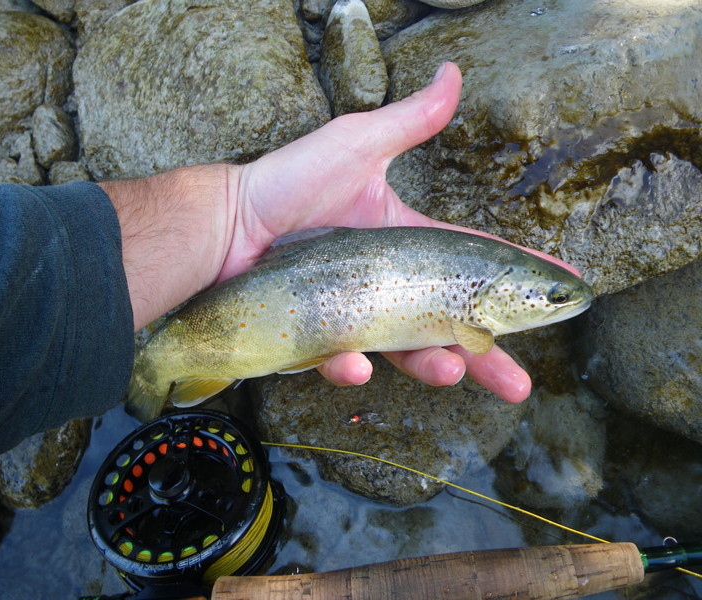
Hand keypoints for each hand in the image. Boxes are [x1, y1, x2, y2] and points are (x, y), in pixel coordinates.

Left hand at [104, 62, 578, 402]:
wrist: (225, 224)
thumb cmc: (287, 183)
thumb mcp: (354, 146)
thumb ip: (407, 122)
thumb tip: (453, 74)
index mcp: (405, 243)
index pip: (472, 263)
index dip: (514, 280)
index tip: (560, 293)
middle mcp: (387, 284)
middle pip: (449, 325)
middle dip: (487, 355)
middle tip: (520, 382)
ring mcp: (354, 313)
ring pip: (405, 352)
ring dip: (432, 366)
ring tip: (449, 371)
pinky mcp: (319, 336)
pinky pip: (342, 358)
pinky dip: (351, 364)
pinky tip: (356, 364)